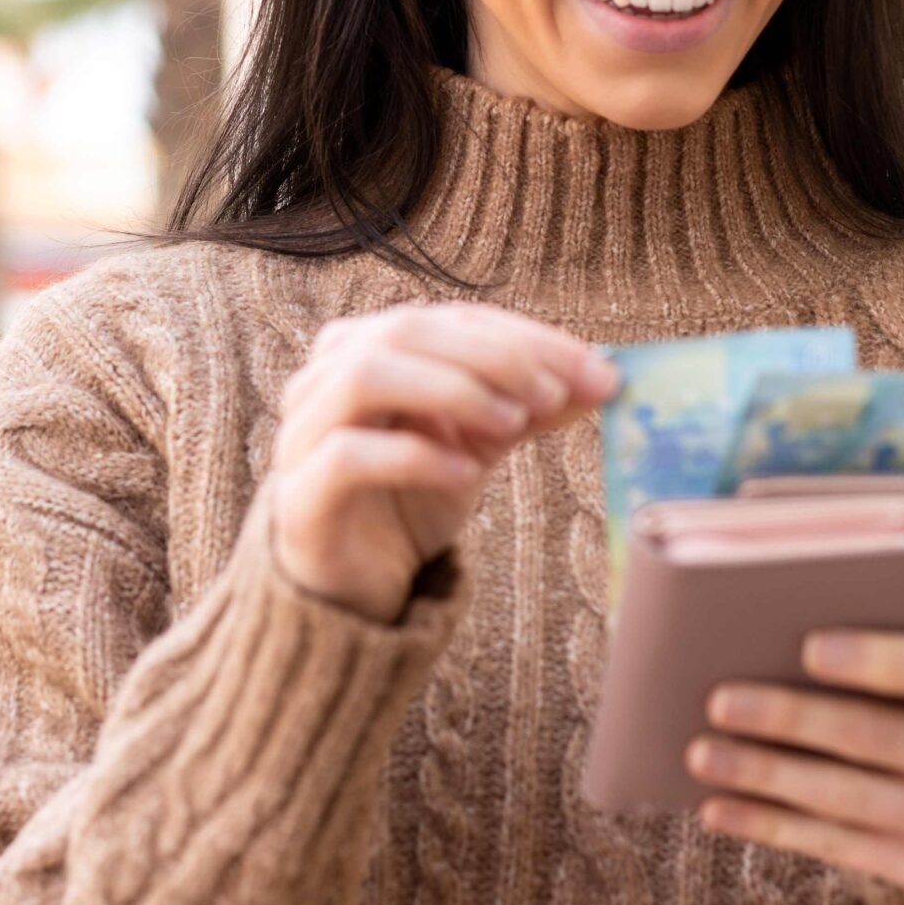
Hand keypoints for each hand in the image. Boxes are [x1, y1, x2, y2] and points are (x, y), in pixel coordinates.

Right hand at [270, 302, 616, 623]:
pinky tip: (465, 475)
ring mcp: (303, 435)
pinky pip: (348, 455)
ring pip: (364, 376)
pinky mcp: (301, 497)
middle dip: (492, 357)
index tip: (594, 369)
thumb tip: (602, 378)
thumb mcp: (479, 445)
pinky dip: (414, 456)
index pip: (450, 318)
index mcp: (367, 348)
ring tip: (510, 425)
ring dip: (449, 390)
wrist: (353, 585)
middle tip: (551, 395)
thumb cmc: (410, 499)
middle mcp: (324, 378)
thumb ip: (527, 408)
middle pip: (405, 331)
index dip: (525, 337)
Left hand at [686, 629, 903, 894]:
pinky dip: (768, 825)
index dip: (876, 659)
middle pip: (874, 737)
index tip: (807, 647)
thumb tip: (779, 639)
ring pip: (843, 798)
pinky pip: (834, 847)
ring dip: (763, 775)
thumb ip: (892, 652)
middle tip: (719, 701)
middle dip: (790, 719)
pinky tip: (718, 806)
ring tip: (700, 753)